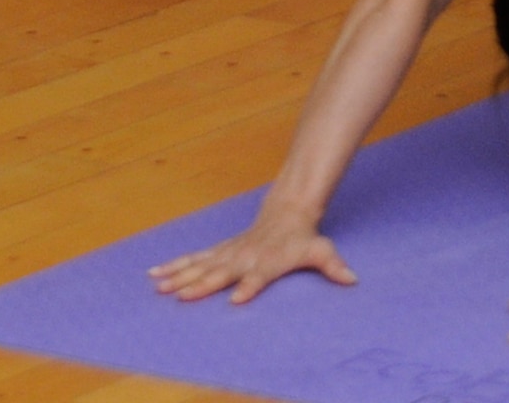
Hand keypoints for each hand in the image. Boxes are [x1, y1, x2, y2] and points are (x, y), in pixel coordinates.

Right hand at [149, 217, 355, 304]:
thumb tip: (353, 279)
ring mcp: (230, 253)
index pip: (258, 276)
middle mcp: (245, 257)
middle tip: (182, 296)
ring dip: (179, 276)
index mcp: (267, 262)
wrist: (288, 209)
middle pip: (222, 272)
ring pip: (201, 265)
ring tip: (158, 286)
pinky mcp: (220, 251)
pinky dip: (174, 266)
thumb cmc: (303, 237)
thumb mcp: (321, 250)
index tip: (237, 299)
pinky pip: (193, 259)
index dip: (249, 287)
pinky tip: (155, 274)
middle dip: (202, 284)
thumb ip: (334, 266)